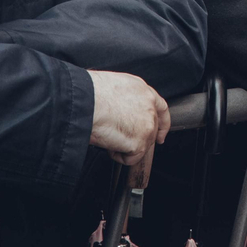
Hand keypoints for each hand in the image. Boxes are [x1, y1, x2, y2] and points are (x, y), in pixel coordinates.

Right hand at [88, 71, 170, 187]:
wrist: (84, 102)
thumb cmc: (90, 94)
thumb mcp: (114, 88)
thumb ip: (126, 100)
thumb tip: (122, 113)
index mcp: (143, 91)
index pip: (161, 108)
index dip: (162, 124)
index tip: (160, 136)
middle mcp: (149, 107)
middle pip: (152, 130)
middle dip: (139, 140)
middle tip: (121, 141)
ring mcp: (148, 125)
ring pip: (141, 145)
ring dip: (124, 146)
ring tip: (107, 135)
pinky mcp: (140, 142)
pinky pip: (131, 158)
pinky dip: (118, 156)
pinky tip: (108, 144)